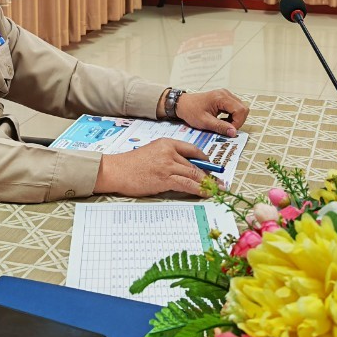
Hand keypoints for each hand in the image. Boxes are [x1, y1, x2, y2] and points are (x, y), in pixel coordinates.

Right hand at [94, 139, 209, 196]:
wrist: (116, 170)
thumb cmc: (130, 164)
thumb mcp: (151, 153)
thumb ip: (167, 157)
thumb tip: (184, 170)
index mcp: (166, 143)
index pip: (192, 149)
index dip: (205, 160)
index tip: (211, 168)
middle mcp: (169, 152)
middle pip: (195, 164)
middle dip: (210, 175)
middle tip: (220, 183)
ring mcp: (168, 165)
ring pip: (194, 174)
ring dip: (208, 184)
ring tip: (217, 190)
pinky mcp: (165, 178)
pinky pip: (188, 184)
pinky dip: (200, 190)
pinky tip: (206, 193)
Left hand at [174, 88, 248, 136]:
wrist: (182, 104)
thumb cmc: (191, 111)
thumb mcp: (205, 122)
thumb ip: (220, 127)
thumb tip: (233, 133)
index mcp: (221, 98)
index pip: (240, 110)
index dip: (238, 123)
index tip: (229, 130)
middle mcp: (225, 94)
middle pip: (243, 108)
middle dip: (238, 121)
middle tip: (227, 128)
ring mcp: (225, 95)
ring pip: (240, 108)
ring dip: (235, 119)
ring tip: (224, 124)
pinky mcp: (224, 98)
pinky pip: (235, 107)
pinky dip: (232, 116)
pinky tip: (223, 120)